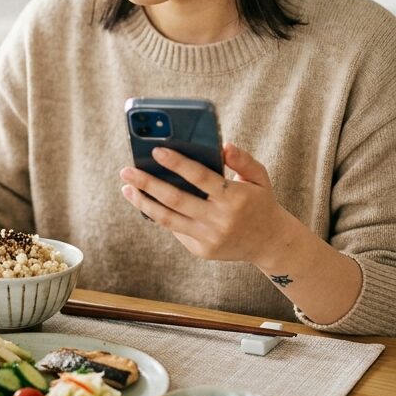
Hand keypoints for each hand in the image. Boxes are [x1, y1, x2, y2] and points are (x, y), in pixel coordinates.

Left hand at [119, 143, 288, 263]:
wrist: (269, 242)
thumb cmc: (260, 201)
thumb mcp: (259, 176)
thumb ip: (242, 159)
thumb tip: (222, 145)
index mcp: (234, 198)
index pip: (200, 177)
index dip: (177, 163)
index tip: (156, 151)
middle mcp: (219, 220)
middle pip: (175, 199)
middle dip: (147, 183)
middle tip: (126, 171)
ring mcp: (209, 238)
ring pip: (167, 219)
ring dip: (143, 202)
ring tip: (127, 188)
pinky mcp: (201, 250)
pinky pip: (175, 230)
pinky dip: (159, 215)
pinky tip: (146, 202)